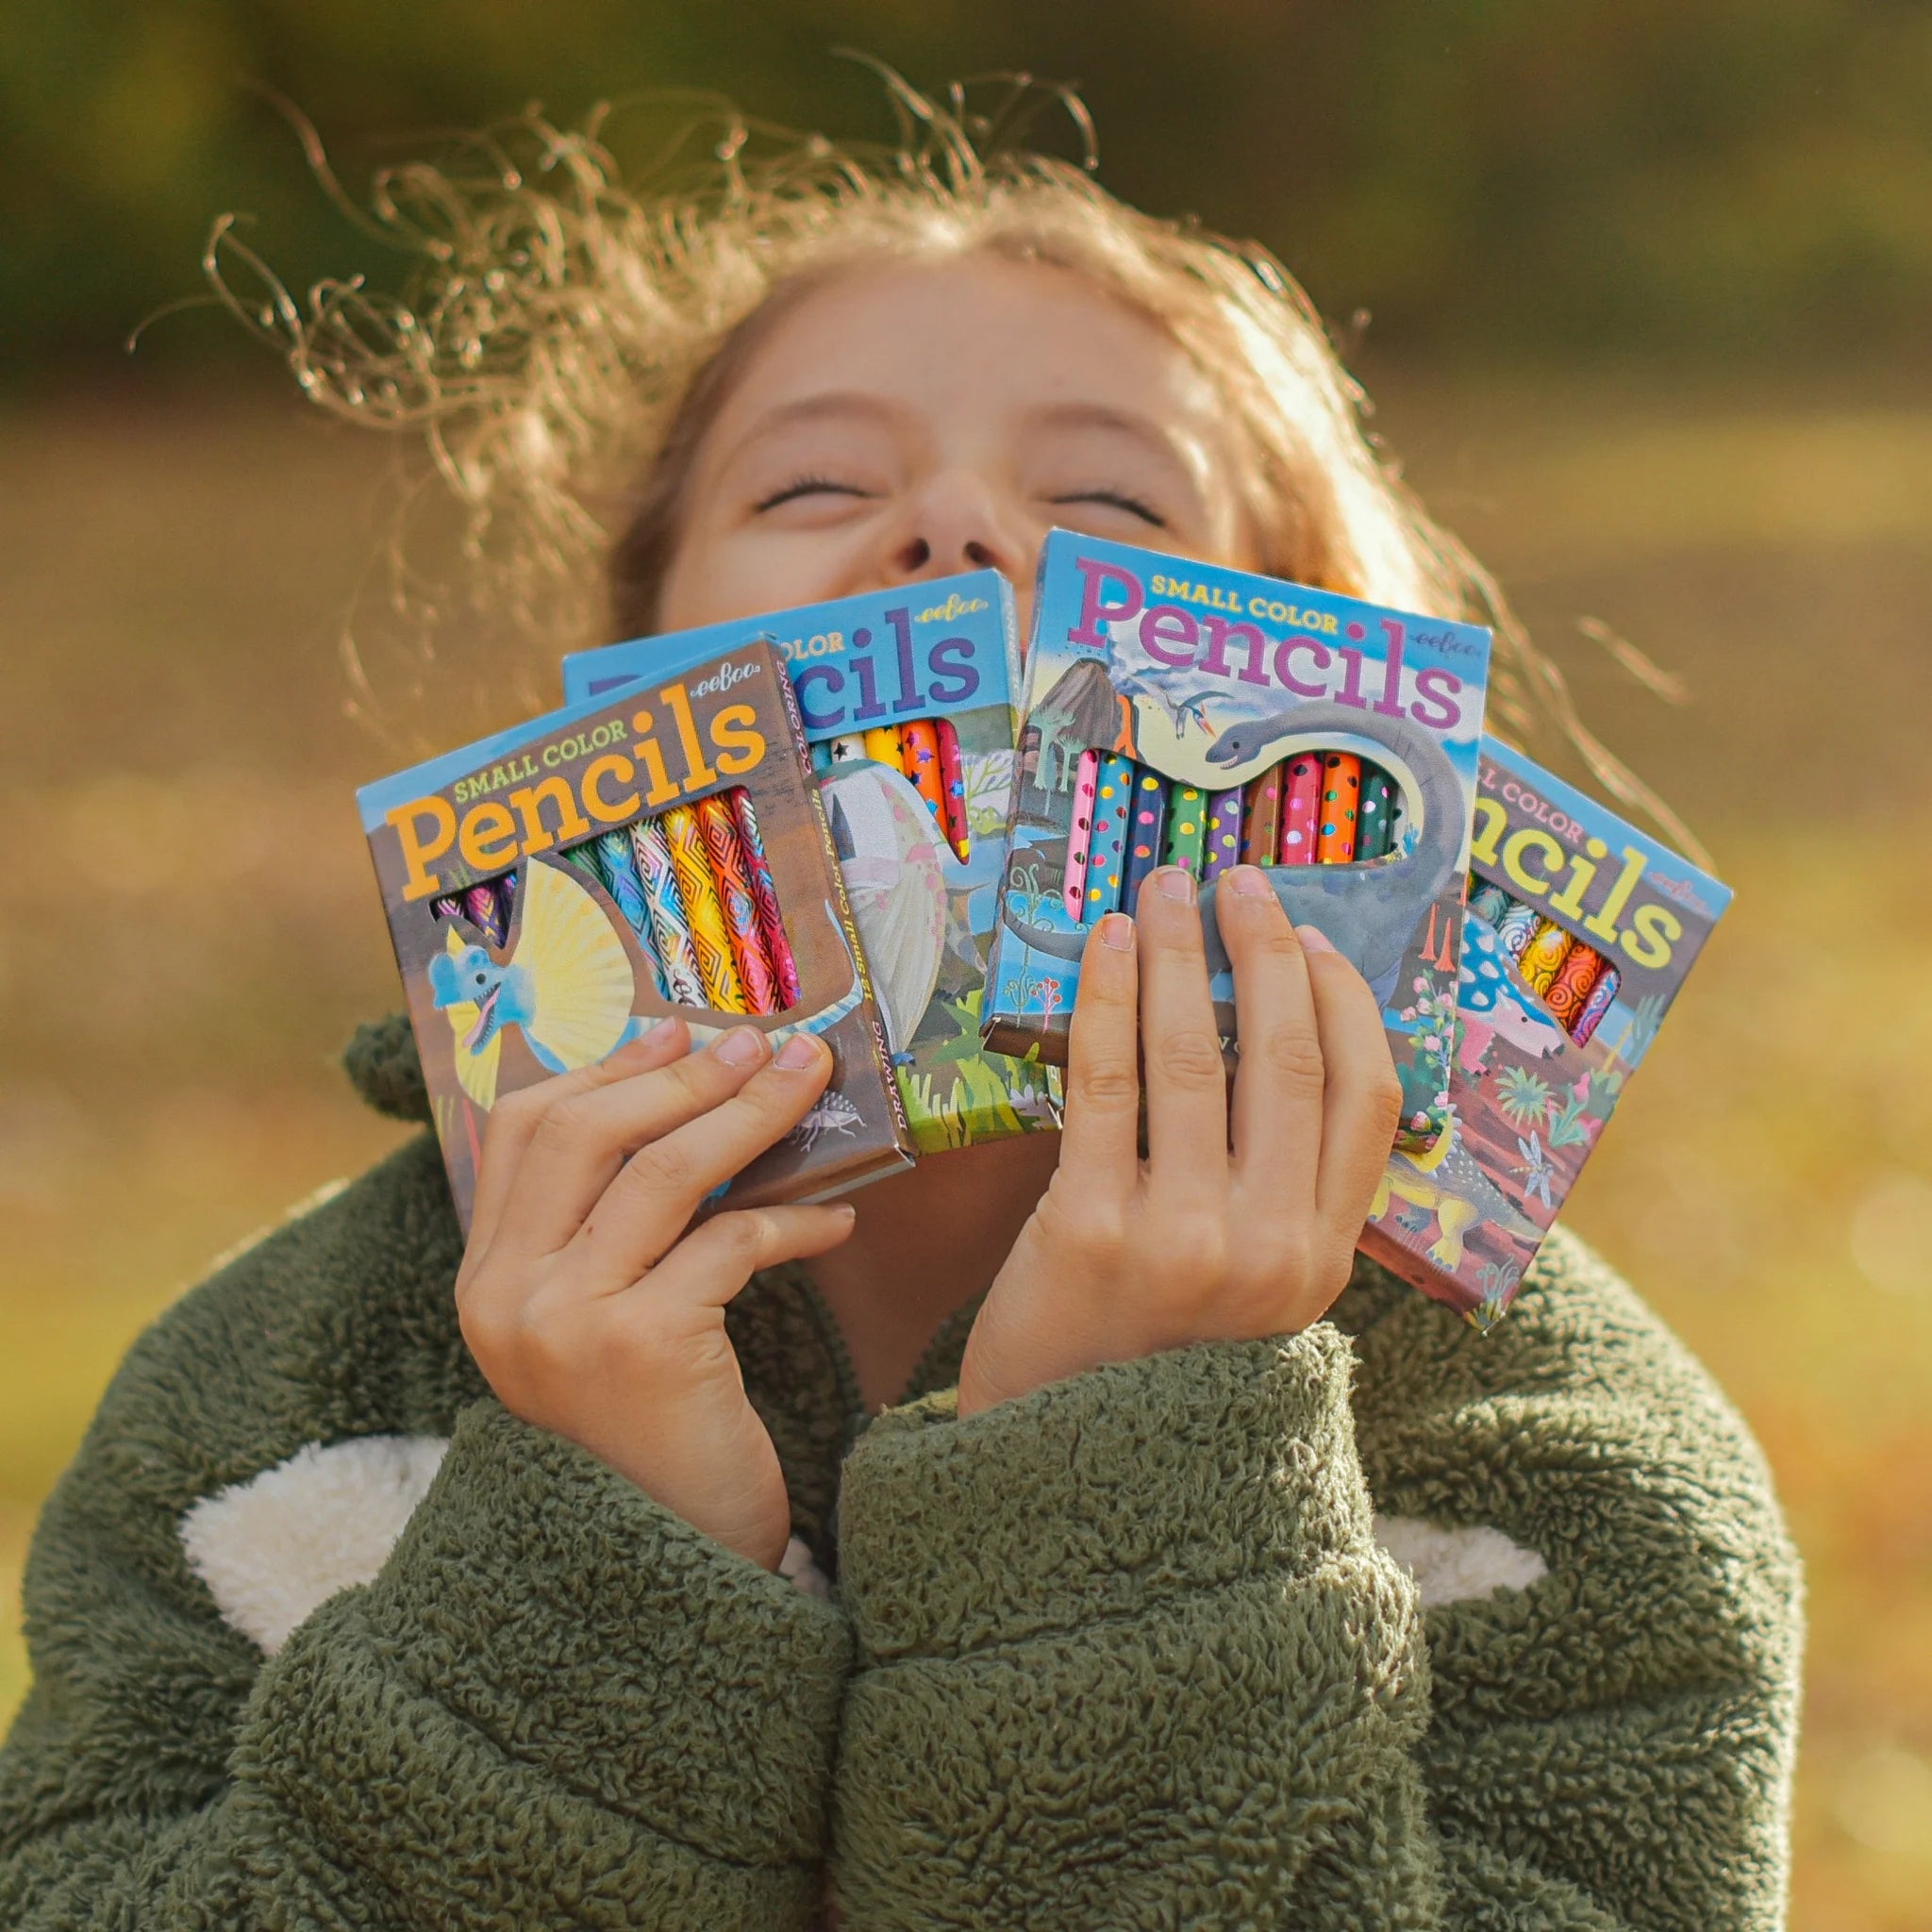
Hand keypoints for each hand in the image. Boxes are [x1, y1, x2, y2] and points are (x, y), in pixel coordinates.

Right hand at [455, 1019, 856, 1570]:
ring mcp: (564, 1321)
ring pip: (660, 1172)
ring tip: (811, 1083)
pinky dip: (793, 1218)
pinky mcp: (641, 1349)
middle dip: (685, 1072)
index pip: (527, 1130)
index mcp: (486, 1279)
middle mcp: (505, 1295)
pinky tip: (838, 1217)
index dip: (607, 1068)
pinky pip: (728, 1242)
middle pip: (589, 1132)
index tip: (681, 1032)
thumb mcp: (605, 1328)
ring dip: (748, 1115)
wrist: (667, 1576)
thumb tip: (697, 1105)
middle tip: (765, 1044)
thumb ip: (615, 1236)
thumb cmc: (653, 1441)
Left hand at [957, 864, 1401, 1416]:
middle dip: (1264, 951)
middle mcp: (1270, 1247)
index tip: (1312, 939)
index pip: (1369, 1101)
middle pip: (1288, 1060)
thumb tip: (1273, 1042)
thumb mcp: (1250, 1299)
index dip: (1345, 1003)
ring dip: (1181, 953)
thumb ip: (1277, 1197)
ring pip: (1195, 1055)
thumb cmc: (1150, 1363)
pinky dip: (1108, 998)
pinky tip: (1105, 945)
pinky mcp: (1087, 1230)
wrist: (1057, 1470)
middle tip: (1238, 880)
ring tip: (1164, 890)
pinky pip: (1104, 1082)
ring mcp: (1182, 1238)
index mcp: (1324, 1259)